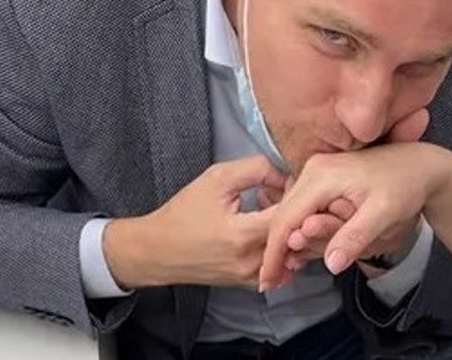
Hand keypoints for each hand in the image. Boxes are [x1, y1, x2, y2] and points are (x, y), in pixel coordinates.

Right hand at [103, 156, 286, 288]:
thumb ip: (256, 169)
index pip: (290, 215)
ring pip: (288, 250)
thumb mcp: (217, 179)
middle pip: (293, 234)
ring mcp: (250, 275)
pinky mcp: (248, 282)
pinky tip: (263, 229)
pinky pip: (278, 264)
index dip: (294, 194)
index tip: (285, 182)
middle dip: (292, 210)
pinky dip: (278, 245)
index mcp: (242, 235)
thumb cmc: (182, 214)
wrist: (157, 250)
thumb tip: (285, 173)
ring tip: (269, 210)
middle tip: (278, 193)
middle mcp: (250, 261)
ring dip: (286, 228)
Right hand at [260, 142, 451, 289]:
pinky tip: (300, 249)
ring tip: (284, 271)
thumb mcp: (384, 212)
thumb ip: (355, 236)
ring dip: (286, 242)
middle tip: (273, 283)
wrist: (420, 165)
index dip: (275, 253)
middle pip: (282, 216)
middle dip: (276, 250)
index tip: (268, 281)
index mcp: (322, 176)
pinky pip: (302, 207)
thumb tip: (331, 263)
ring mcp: (316, 172)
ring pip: (290, 212)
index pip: (286, 219)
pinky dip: (298, 230)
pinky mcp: (322, 178)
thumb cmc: (405, 185)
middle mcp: (313, 170)